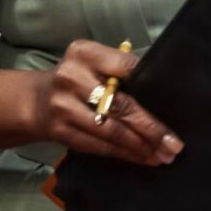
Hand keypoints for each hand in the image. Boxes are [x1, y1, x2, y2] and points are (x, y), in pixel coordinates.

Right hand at [38, 39, 183, 165]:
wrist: (36, 100)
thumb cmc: (78, 78)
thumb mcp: (93, 62)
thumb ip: (118, 69)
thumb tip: (159, 91)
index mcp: (84, 53)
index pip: (125, 66)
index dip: (149, 83)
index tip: (172, 100)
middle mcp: (71, 77)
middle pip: (120, 104)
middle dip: (150, 127)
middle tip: (174, 144)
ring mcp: (63, 106)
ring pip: (111, 131)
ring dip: (140, 146)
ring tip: (162, 155)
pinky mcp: (61, 131)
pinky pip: (99, 146)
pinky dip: (124, 153)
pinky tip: (142, 158)